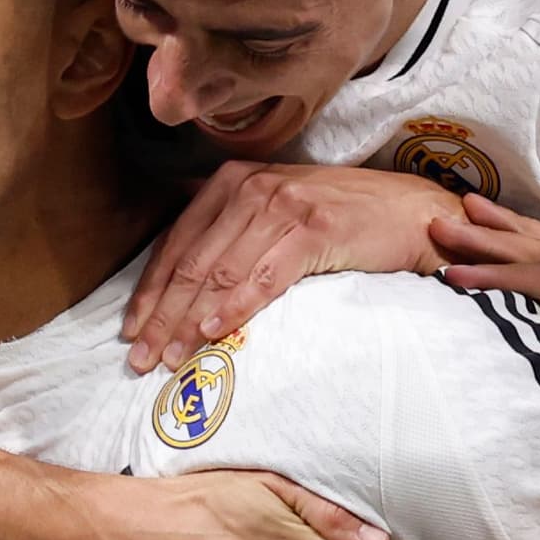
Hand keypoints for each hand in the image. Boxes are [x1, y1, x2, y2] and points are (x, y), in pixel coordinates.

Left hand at [126, 164, 464, 371]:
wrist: (409, 211)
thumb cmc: (343, 220)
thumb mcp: (277, 214)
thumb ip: (234, 234)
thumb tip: (187, 287)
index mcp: (233, 182)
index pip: (176, 242)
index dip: (150, 291)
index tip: (131, 330)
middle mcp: (252, 186)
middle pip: (191, 260)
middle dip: (161, 314)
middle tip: (139, 358)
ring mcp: (283, 205)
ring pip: (220, 272)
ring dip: (188, 320)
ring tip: (169, 358)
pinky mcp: (314, 229)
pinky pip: (264, 276)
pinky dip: (235, 306)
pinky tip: (213, 331)